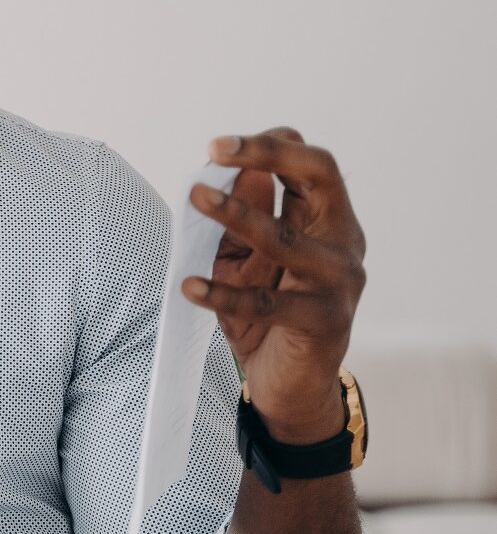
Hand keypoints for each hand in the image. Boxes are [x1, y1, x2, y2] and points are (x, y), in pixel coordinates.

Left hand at [182, 127, 365, 441]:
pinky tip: (190, 286)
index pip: (310, 163)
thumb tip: (227, 172)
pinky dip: (224, 294)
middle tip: (217, 149)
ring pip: (289, 239)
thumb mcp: (245, 260)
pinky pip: (268, 303)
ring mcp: (338, 282)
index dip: (268, 146)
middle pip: (320, 176)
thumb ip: (239, 221)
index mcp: (327, 220)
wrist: (291, 387)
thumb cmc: (264, 315)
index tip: (218, 147)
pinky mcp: (323, 322)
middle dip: (268, 154)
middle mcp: (342, 242)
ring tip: (194, 198)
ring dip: (237, 215)